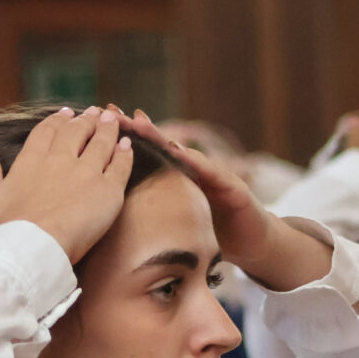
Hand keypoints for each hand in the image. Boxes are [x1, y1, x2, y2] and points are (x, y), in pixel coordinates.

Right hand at [0, 107, 132, 262]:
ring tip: (112, 120)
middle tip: (93, 112)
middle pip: (76, 132)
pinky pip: (120, 165)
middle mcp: (60, 160)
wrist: (34, 248)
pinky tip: (126, 146)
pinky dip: (124, 153)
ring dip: (107, 129)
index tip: (65, 114)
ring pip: (101, 142)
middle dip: (85, 120)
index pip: (46, 132)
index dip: (57, 121)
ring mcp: (86, 173)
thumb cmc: (7, 231)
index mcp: (31, 161)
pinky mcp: (108, 190)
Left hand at [116, 107, 330, 291]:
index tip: (103, 122)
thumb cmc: (215, 230)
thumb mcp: (180, 219)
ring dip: (163, 139)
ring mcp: (216, 176)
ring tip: (141, 125)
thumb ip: (158, 208)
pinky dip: (198, 163)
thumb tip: (120, 208)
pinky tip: (183, 153)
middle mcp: (197, 171)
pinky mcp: (234, 189)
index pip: (149, 154)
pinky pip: (214, 175)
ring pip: (185, 154)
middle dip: (139, 130)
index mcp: (180, 178)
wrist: (255, 243)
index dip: (127, 139)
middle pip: (163, 146)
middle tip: (116, 114)